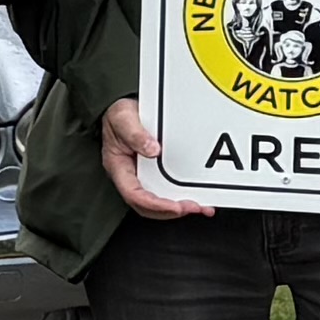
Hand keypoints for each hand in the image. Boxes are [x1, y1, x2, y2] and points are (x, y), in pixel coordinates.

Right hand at [102, 93, 213, 222]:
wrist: (124, 108)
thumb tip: (153, 150)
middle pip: (149, 206)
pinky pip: (168, 191)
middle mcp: (131, 176)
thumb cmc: (118, 115)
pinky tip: (199, 198)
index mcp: (119, 167)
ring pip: (159, 203)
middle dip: (172, 211)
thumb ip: (136, 134)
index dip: (155, 204)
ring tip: (202, 207)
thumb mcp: (123, 119)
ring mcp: (144, 176)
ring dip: (180, 209)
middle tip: (194, 207)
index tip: (175, 206)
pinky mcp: (156, 172)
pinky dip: (183, 197)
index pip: (134, 195)